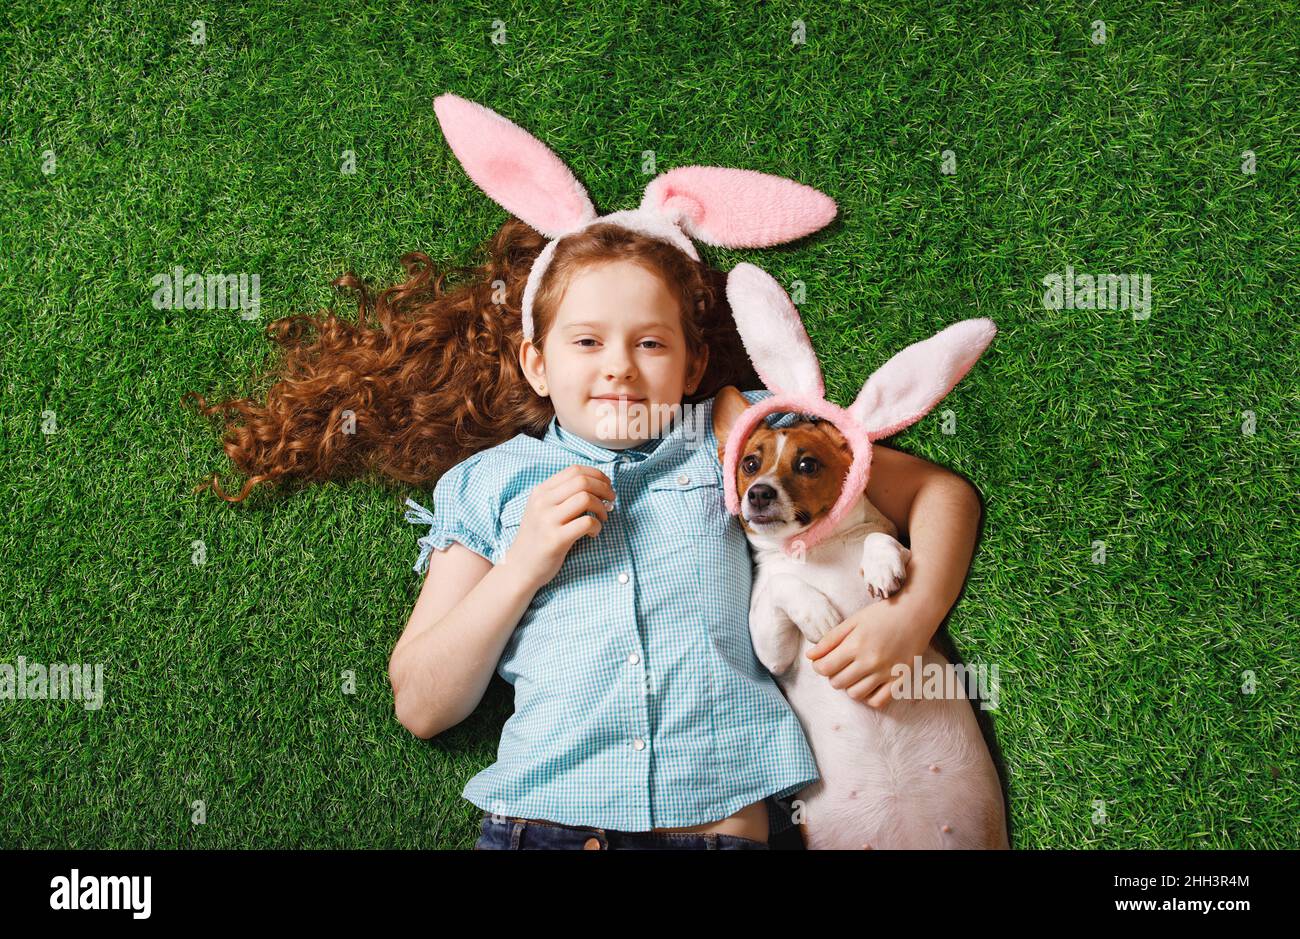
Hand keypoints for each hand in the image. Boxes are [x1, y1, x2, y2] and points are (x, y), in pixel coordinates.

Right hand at [501, 465, 615, 589]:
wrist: (520, 567)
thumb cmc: (538, 537)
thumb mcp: (542, 510)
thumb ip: (563, 496)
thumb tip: (598, 485)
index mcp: (541, 492)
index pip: (574, 470)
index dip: (597, 475)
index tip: (607, 485)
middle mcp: (542, 502)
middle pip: (582, 481)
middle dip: (604, 488)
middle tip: (610, 500)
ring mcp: (547, 520)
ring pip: (586, 498)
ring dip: (601, 507)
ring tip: (602, 518)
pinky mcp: (555, 539)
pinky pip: (587, 522)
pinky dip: (597, 526)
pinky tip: (593, 533)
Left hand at [803, 591, 938, 708]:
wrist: (916, 612)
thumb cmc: (882, 614)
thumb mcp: (852, 621)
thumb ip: (830, 640)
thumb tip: (810, 656)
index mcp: (855, 645)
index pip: (825, 668)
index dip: (818, 667)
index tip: (822, 662)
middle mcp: (870, 662)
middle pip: (838, 683)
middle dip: (833, 675)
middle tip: (840, 665)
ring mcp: (886, 673)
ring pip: (856, 694)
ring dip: (850, 686)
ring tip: (854, 673)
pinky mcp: (900, 679)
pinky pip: (879, 701)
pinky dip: (869, 697)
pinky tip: (868, 684)